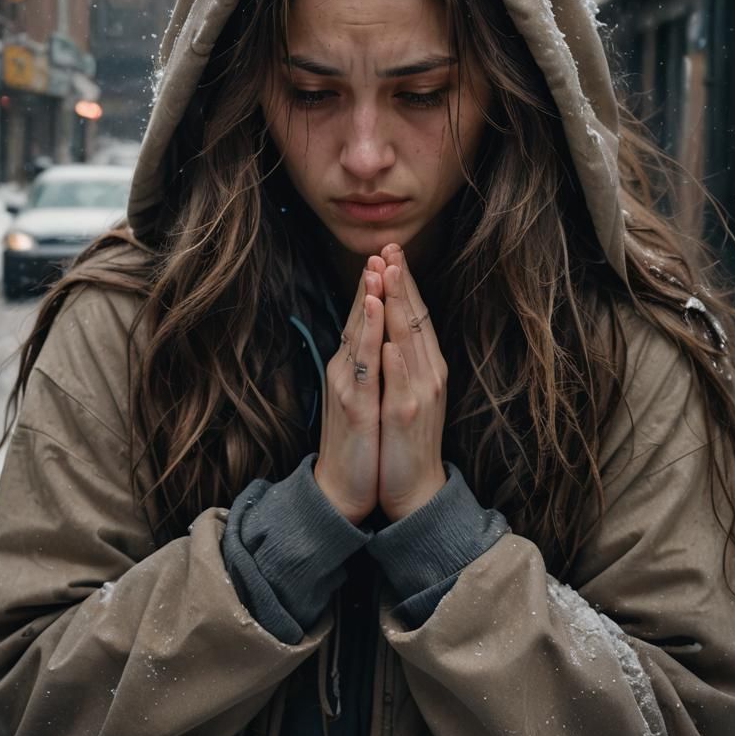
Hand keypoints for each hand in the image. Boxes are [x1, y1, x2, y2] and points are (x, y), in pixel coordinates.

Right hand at [314, 259, 385, 524]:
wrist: (345, 488)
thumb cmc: (361, 443)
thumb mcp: (367, 396)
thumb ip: (370, 364)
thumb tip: (380, 336)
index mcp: (355, 365)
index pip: (368, 317)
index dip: (378, 287)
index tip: (389, 255)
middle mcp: (348, 369)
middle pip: (363, 317)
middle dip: (374, 282)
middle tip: (383, 247)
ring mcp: (349, 385)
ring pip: (360, 333)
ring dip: (370, 298)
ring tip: (377, 268)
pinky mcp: (354, 406)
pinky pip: (365, 364)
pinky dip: (371, 335)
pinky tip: (376, 312)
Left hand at [377, 245, 447, 521]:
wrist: (412, 487)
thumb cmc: (404, 437)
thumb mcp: (406, 388)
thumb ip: (402, 356)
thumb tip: (391, 322)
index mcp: (426, 365)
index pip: (416, 313)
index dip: (404, 282)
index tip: (392, 251)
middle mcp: (428, 373)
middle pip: (415, 319)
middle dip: (402, 282)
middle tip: (392, 248)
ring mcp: (419, 393)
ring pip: (409, 342)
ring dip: (399, 307)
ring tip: (389, 276)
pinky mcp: (406, 415)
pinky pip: (401, 383)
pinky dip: (396, 360)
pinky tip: (389, 340)